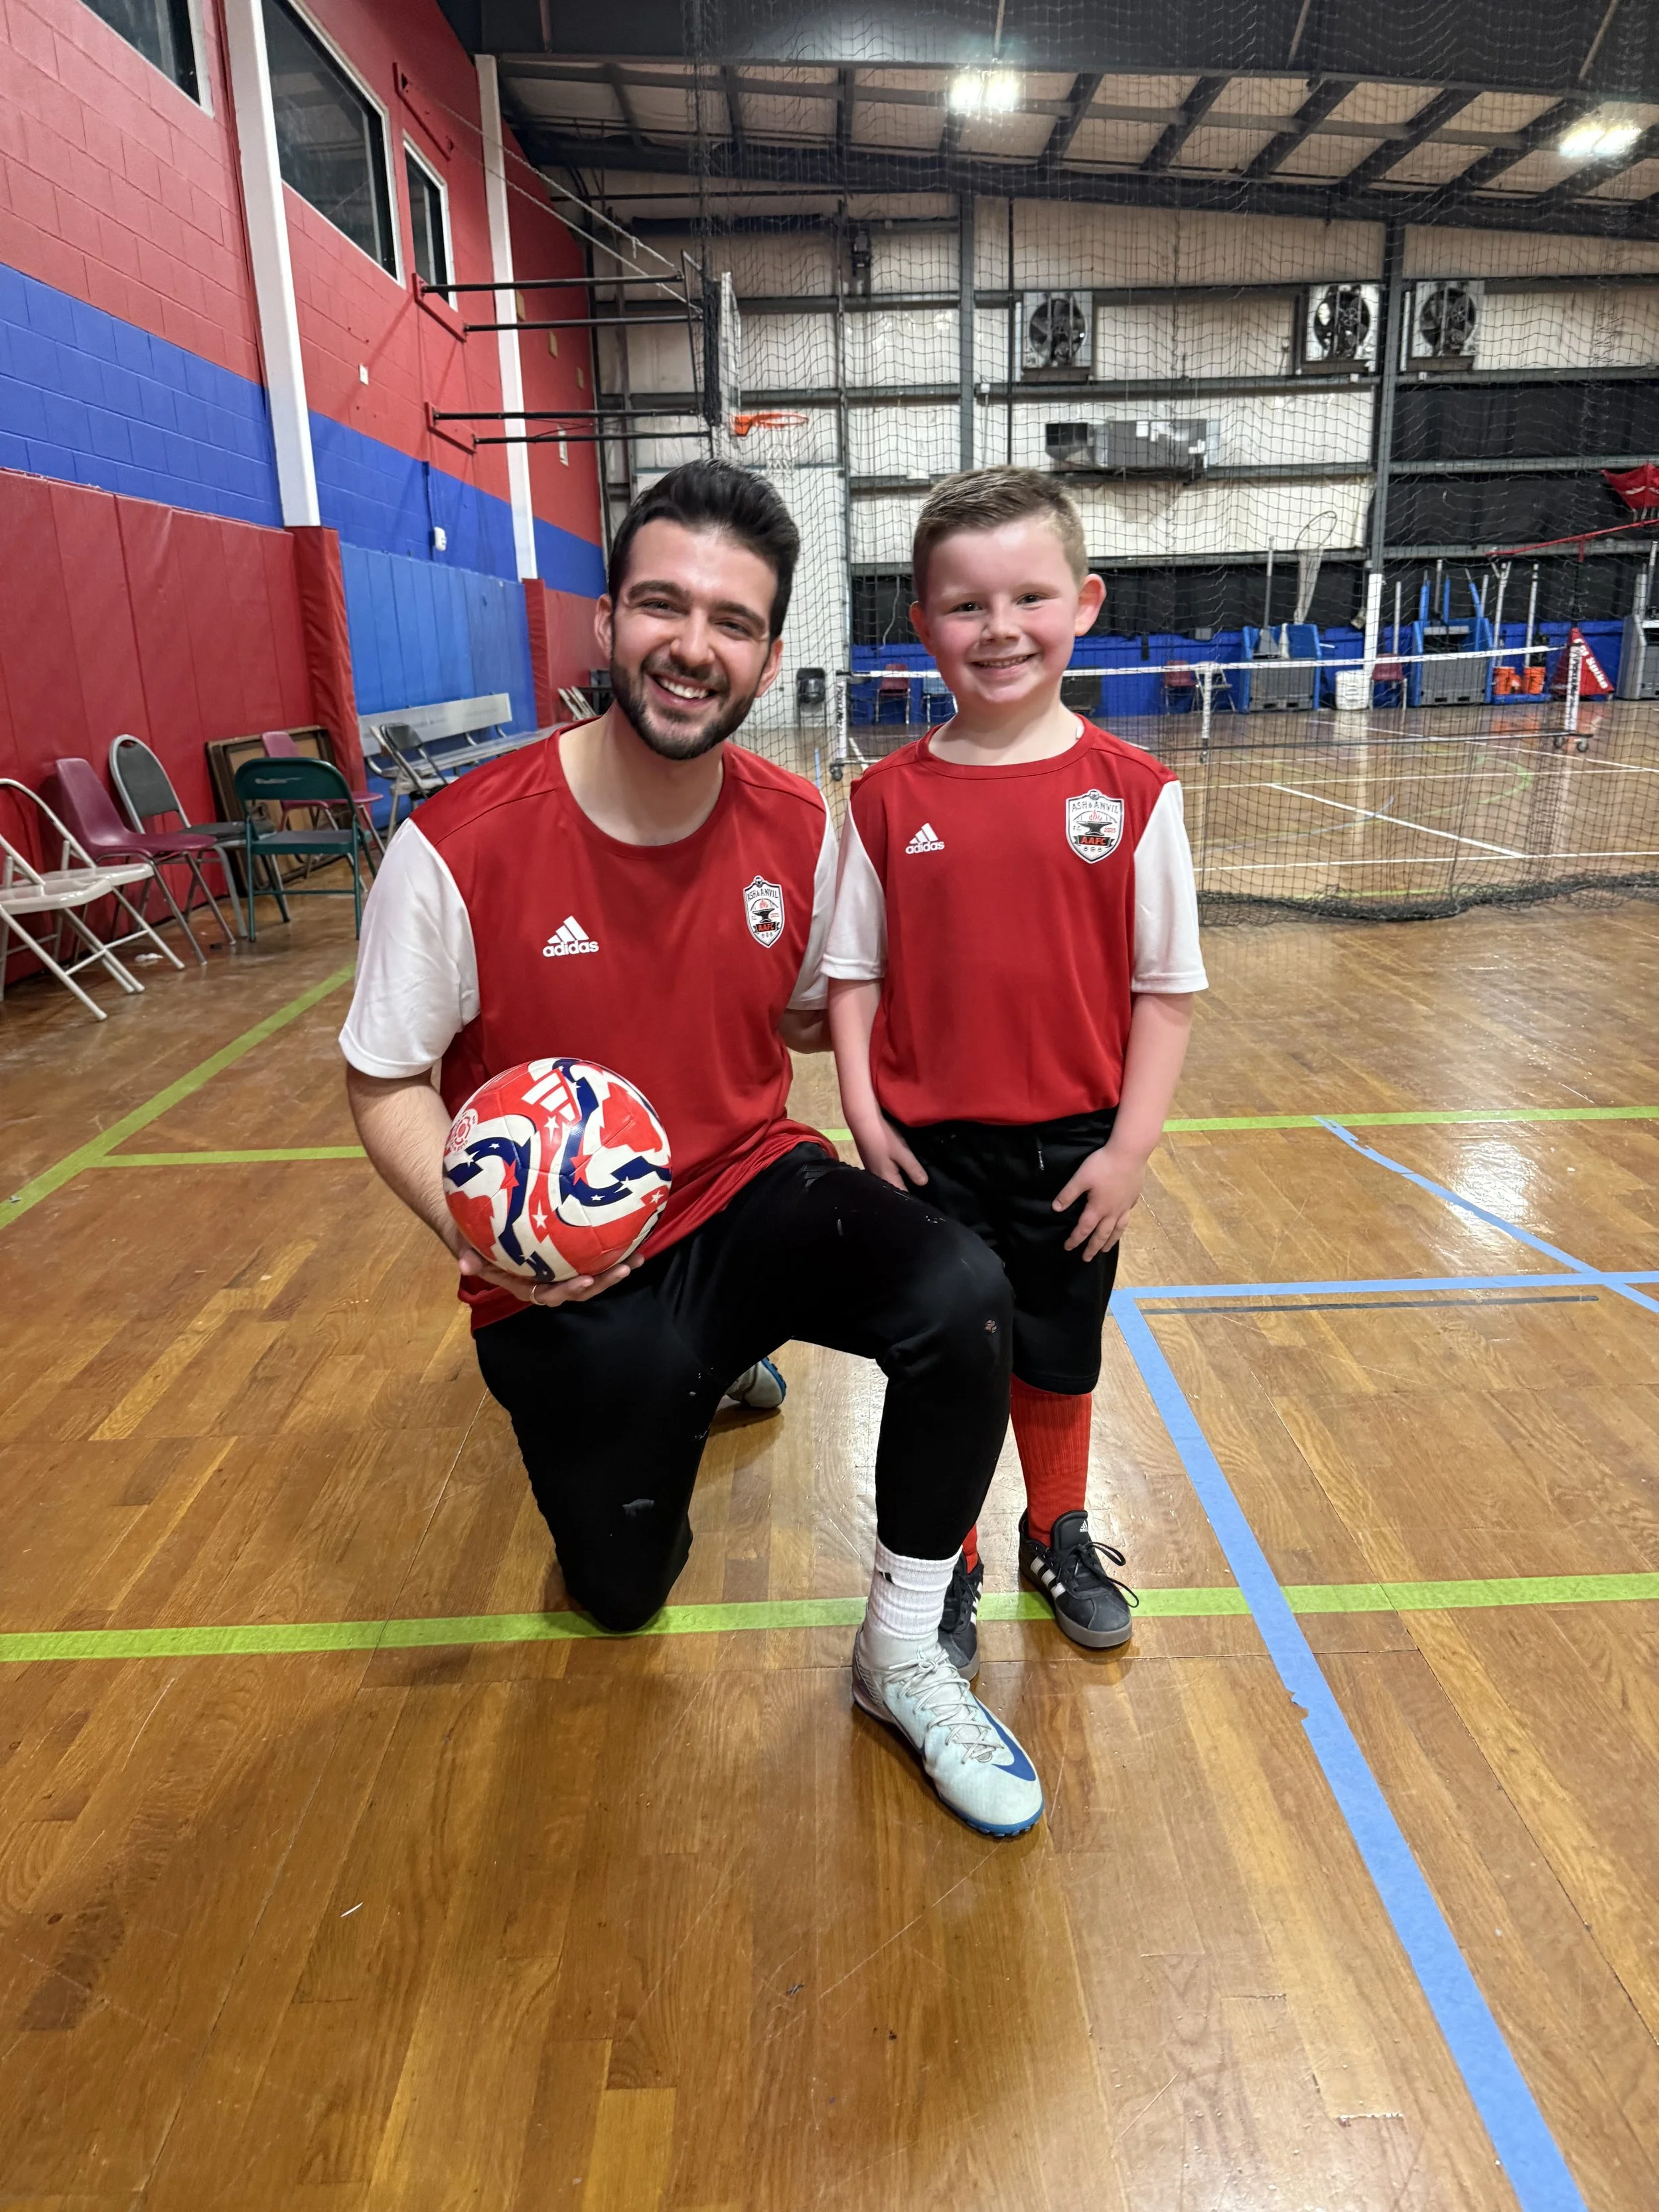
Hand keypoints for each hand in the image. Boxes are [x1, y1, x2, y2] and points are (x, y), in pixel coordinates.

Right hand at [455, 1240, 633, 1308]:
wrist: (477, 1222)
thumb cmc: (473, 1236)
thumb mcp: (467, 1244)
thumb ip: (469, 1256)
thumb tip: (464, 1265)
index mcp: (524, 1283)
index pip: (546, 1294)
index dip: (566, 1291)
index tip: (585, 1282)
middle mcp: (545, 1278)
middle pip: (577, 1288)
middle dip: (601, 1283)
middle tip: (623, 1269)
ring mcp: (559, 1266)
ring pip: (591, 1274)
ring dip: (614, 1269)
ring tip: (638, 1258)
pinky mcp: (570, 1252)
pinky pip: (593, 1255)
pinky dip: (612, 1249)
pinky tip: (634, 1236)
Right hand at [849, 1112, 927, 1192]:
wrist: (863, 1123)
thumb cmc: (883, 1138)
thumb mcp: (902, 1153)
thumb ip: (913, 1169)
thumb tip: (924, 1183)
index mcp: (886, 1179)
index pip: (902, 1195)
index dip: (913, 1196)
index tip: (924, 1195)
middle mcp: (877, 1178)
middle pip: (894, 1188)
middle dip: (906, 1188)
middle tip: (920, 1184)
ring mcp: (871, 1170)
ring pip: (888, 1180)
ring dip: (898, 1179)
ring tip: (911, 1177)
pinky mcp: (870, 1162)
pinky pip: (883, 1172)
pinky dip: (892, 1172)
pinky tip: (897, 1166)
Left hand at [1052, 1142, 1147, 1260]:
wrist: (1130, 1153)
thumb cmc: (1103, 1164)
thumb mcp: (1081, 1178)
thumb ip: (1068, 1194)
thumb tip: (1056, 1209)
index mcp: (1098, 1208)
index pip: (1084, 1229)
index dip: (1075, 1240)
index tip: (1068, 1248)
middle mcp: (1112, 1211)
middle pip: (1102, 1235)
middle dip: (1093, 1248)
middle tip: (1087, 1258)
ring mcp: (1125, 1206)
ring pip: (1118, 1229)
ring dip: (1110, 1241)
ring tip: (1106, 1250)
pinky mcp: (1133, 1197)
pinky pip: (1127, 1216)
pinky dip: (1122, 1225)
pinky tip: (1121, 1223)